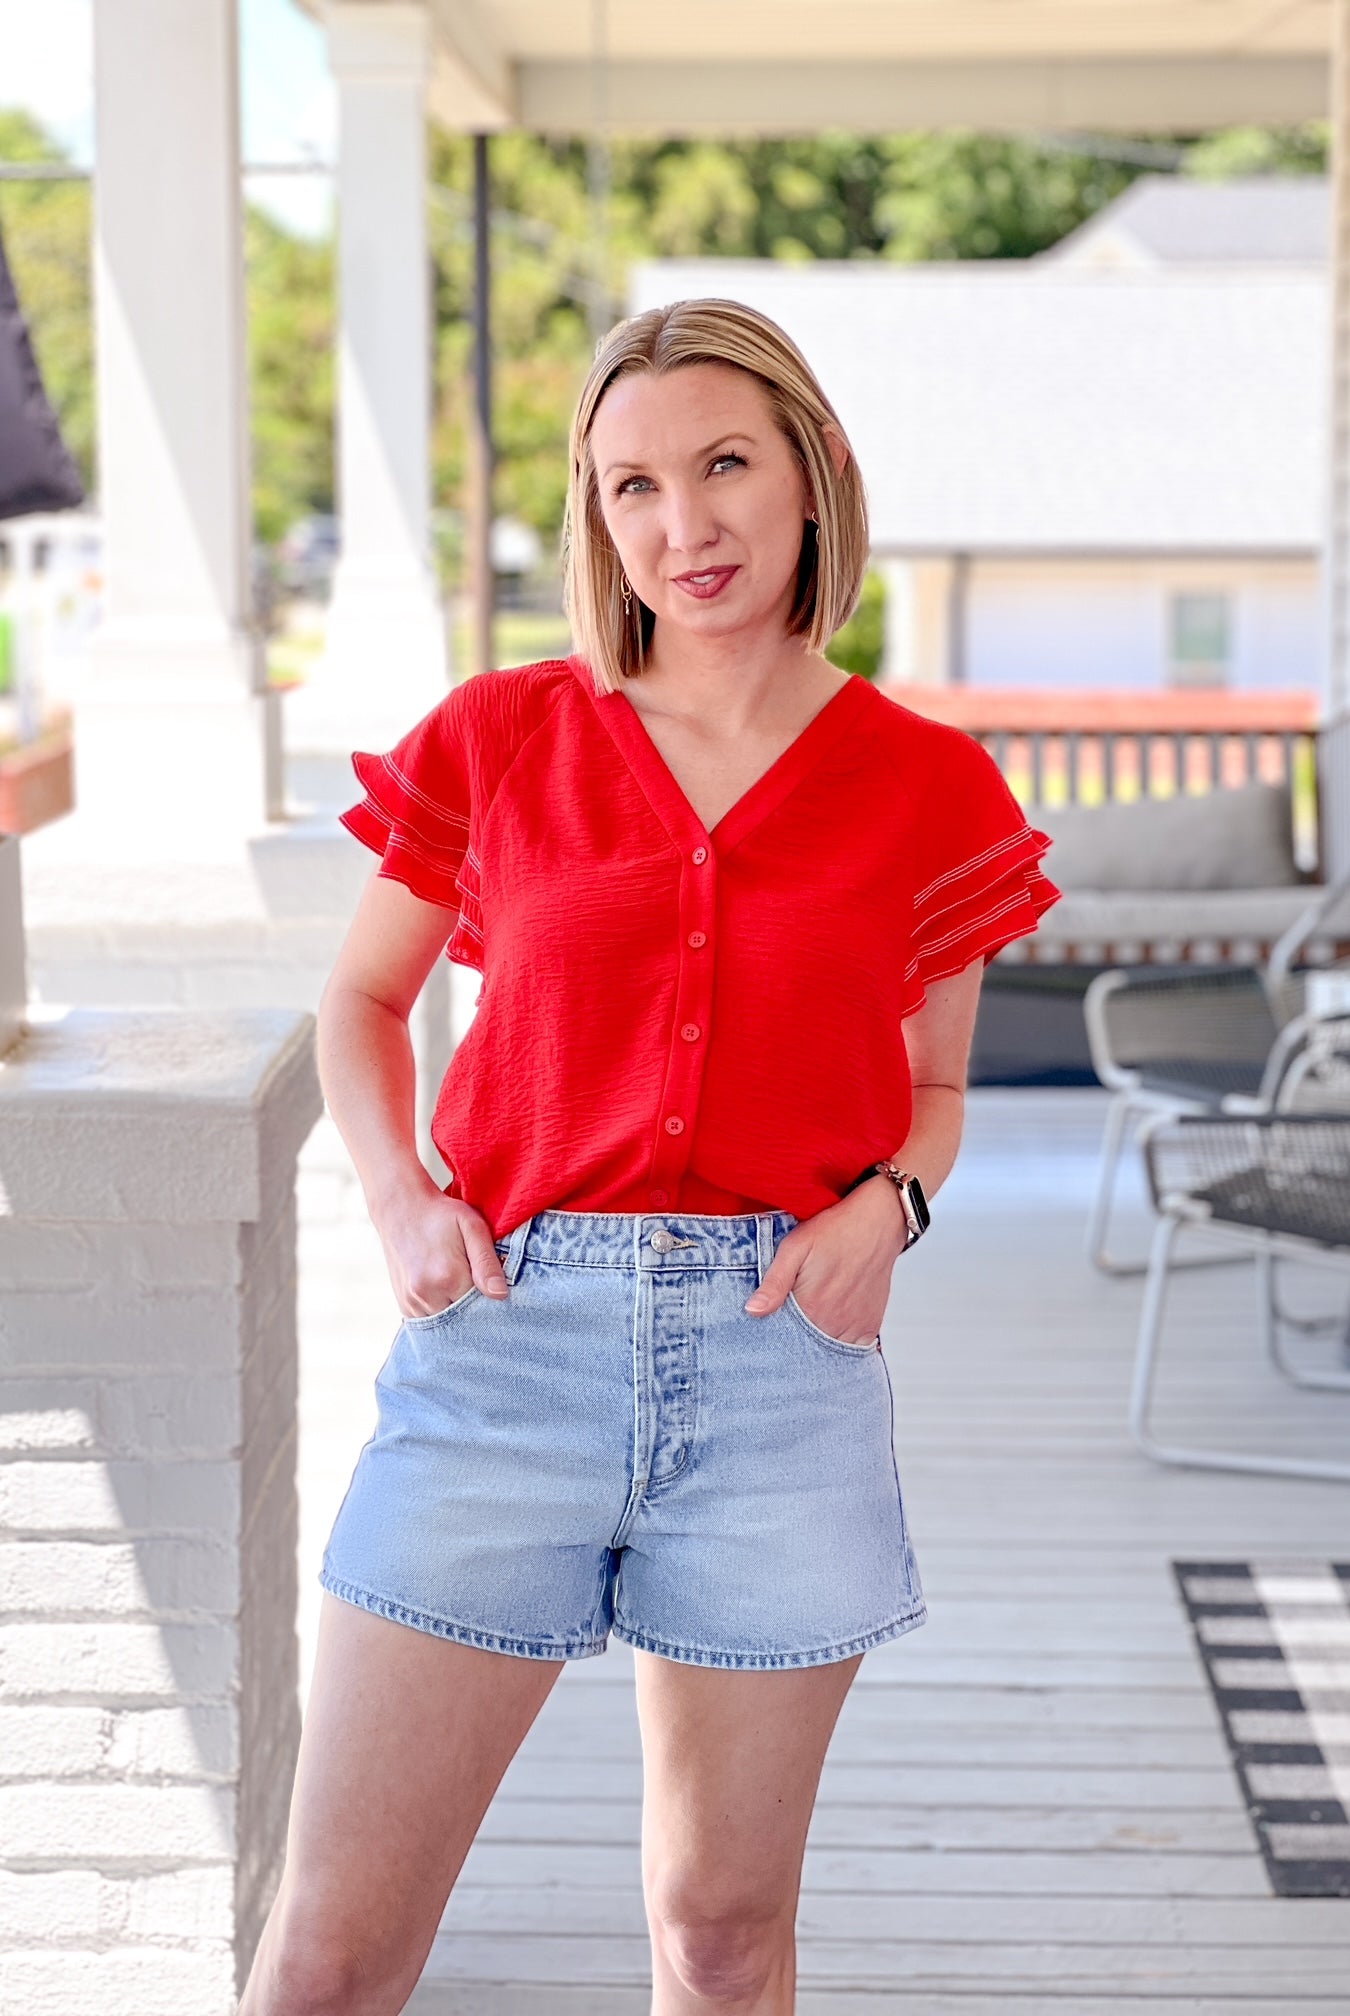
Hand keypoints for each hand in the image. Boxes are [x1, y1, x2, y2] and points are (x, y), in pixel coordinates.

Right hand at [370, 1176, 509, 1318]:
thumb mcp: (472, 1227)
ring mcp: (411, 1302)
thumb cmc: (441, 1215)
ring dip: (458, 1314)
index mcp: (448, 1276)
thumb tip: (501, 1294)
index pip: (482, 1308)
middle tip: (480, 1288)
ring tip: (460, 1287)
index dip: (493, 1301)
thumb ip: (486, 1262)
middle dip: (476, 1311)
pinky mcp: (404, 1305)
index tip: (496, 1289)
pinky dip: (442, 1313)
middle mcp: (426, 1294)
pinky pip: (430, 1322)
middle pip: (464, 1320)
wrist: (401, 1209)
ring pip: (447, 1325)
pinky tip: (446, 1293)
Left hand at [743, 1179, 906, 1344]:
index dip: (772, 1332)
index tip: (767, 1322)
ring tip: (810, 1317)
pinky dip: (838, 1342)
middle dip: (793, 1341)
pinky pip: (850, 1348)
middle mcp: (833, 1323)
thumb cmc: (833, 1231)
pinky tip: (830, 1324)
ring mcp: (854, 1327)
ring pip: (826, 1350)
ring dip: (815, 1343)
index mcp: (810, 1307)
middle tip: (792, 1314)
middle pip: (804, 1347)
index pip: (782, 1338)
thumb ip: (774, 1283)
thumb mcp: (794, 1248)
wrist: (877, 1222)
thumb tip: (752, 1311)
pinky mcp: (869, 1327)